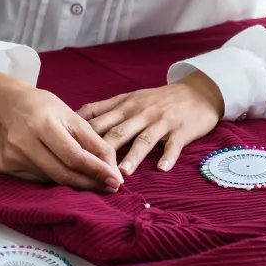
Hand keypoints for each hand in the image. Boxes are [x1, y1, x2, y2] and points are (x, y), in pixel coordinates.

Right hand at [0, 65, 121, 190]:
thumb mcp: (71, 116)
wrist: (5, 106)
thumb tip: (114, 169)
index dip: (97, 170)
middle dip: (89, 182)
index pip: (74, 156)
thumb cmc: (43, 108)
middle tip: (110, 186)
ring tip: (92, 179)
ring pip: (52, 179)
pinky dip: (55, 178)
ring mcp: (12, 156)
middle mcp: (23, 141)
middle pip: (62, 173)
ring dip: (75, 182)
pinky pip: (38, 180)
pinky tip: (62, 170)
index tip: (116, 180)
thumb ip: (94, 142)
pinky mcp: (6, 167)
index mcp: (42, 124)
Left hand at [78, 72, 224, 175]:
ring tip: (122, 173)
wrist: (198, 92)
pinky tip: (162, 168)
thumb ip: (103, 110)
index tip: (67, 150)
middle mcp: (140, 113)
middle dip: (103, 151)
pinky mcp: (182, 130)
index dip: (81, 135)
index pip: (98, 119)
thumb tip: (73, 120)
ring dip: (133, 156)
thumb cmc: (158, 100)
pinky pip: (174, 145)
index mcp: (124, 106)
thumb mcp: (129, 99)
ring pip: (144, 140)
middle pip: (118, 132)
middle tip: (90, 170)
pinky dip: (168, 156)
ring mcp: (161, 122)